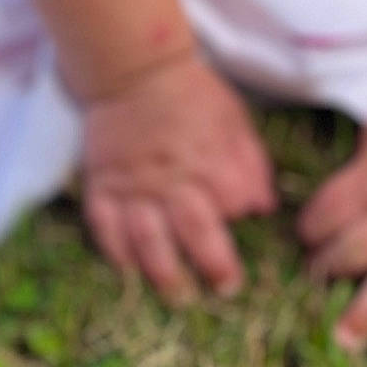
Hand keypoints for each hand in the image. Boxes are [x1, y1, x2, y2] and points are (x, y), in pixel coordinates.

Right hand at [80, 53, 275, 302]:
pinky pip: (105, 228)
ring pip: (148, 239)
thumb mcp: (234, 118)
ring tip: (180, 297)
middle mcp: (172, 176)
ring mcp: (133, 184)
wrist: (133, 69)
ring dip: (165, 273)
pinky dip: (117, 254)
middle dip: (214, 265)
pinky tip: (131, 273)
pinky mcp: (103, 186)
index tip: (243, 218)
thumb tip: (263, 207)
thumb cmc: (192, 95)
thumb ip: (251, 162)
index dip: (242, 212)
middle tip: (226, 290)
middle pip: (195, 230)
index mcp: (210, 156)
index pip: (235, 201)